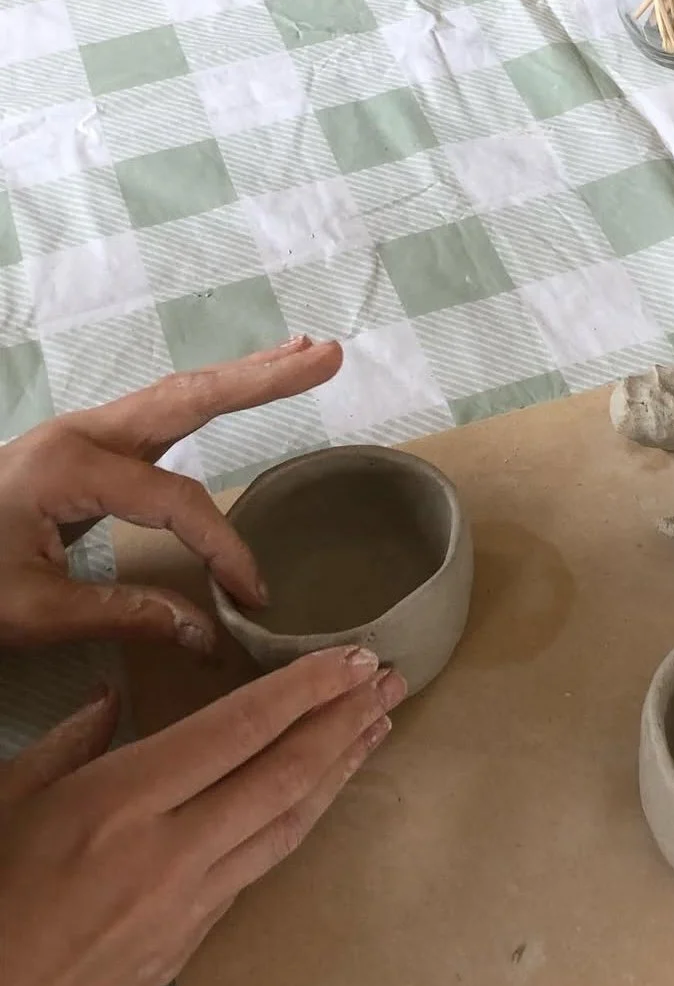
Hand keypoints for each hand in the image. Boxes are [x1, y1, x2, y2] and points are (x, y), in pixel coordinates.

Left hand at [0, 337, 342, 653]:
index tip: (252, 598)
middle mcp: (84, 433)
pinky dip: (210, 395)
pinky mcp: (84, 447)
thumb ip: (124, 614)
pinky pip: (161, 412)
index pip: (177, 502)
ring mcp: (84, 432)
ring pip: (179, 394)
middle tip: (328, 356)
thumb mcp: (31, 611)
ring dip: (243, 376)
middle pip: (190, 397)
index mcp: (71, 468)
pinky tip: (239, 388)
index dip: (223, 548)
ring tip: (305, 355)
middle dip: (262, 378)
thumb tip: (208, 630)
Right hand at [0, 646, 406, 985]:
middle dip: (344, 719)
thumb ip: (70, 741)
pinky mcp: (192, 942)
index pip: (239, 728)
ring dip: (342, 769)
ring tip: (379, 726)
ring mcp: (189, 903)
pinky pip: (262, 865)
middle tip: (389, 678)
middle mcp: (170, 850)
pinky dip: (301, 820)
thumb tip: (113, 699)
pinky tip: (321, 795)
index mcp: (120, 802)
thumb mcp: (6, 800)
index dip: (305, 688)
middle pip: (284, 773)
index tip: (352, 657)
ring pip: (289, 823)